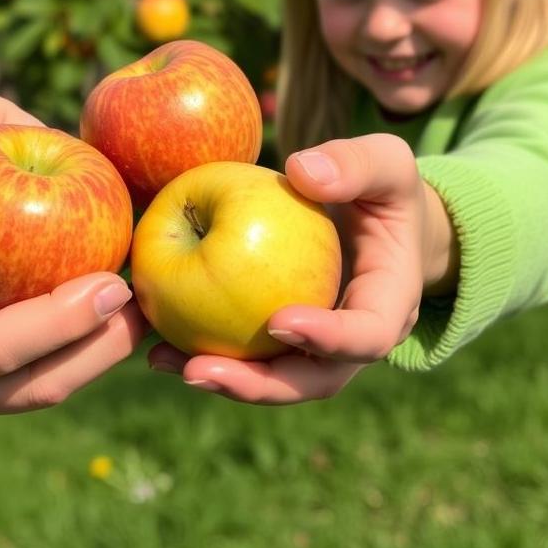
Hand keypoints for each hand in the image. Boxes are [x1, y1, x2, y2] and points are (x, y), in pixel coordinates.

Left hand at [148, 134, 455, 404]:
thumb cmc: (383, 186)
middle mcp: (355, 339)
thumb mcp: (384, 162)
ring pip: (273, 377)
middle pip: (311, 379)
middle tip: (201, 370)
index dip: (327, 339)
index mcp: (390, 303)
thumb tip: (302, 172)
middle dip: (257, 384)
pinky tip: (157, 343)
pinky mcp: (284, 339)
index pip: (366, 335)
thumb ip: (355, 164)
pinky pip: (248, 352)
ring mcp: (319, 346)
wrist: (380, 218)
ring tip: (163, 360)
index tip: (278, 320)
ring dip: (222, 377)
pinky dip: (206, 350)